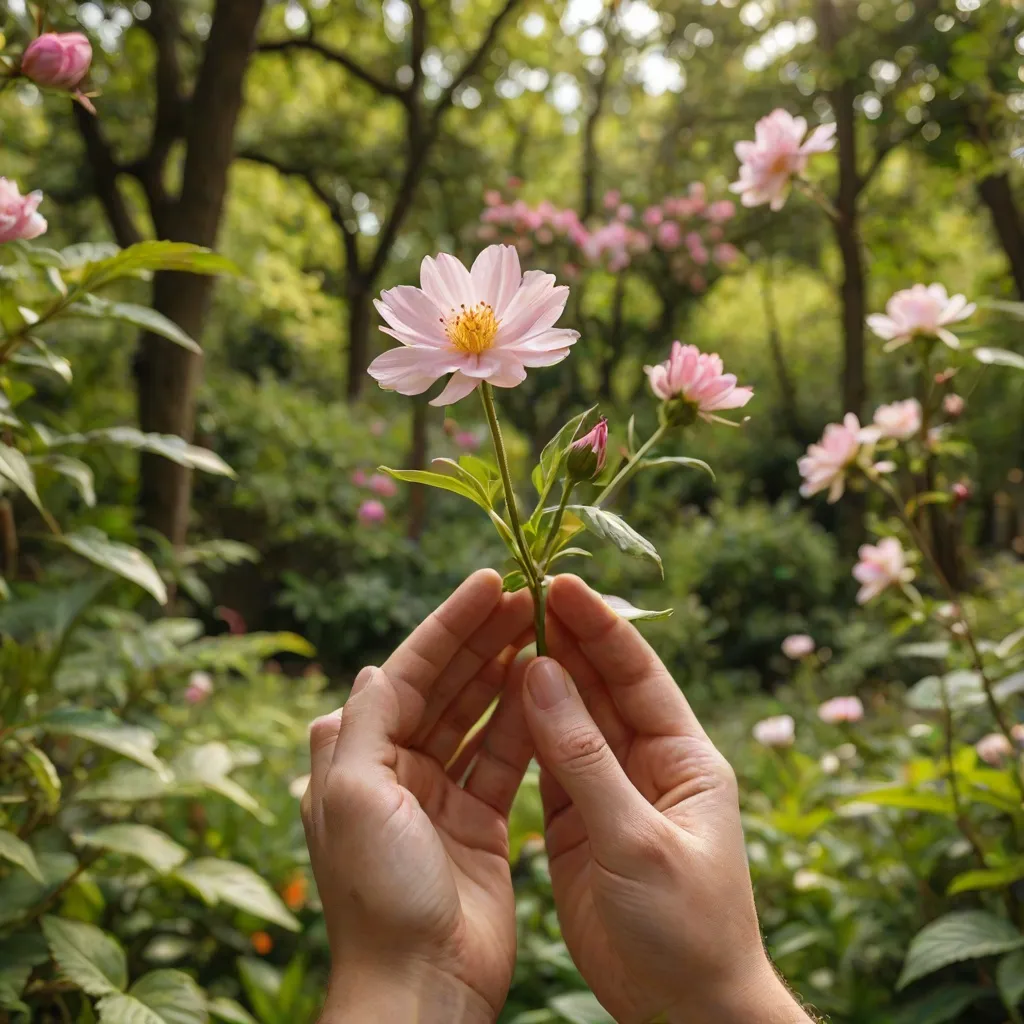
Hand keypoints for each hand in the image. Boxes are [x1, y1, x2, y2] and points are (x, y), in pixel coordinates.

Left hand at [302, 570, 534, 1023]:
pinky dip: (524, 722)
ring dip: (507, 672)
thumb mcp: (354, 796)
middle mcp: (396, 769)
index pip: (406, 671)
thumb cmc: (379, 893)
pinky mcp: (481, 822)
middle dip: (482, 639)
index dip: (447, 625)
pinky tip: (547, 687)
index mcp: (358, 758)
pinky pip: (504, 757)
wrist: (422, 986)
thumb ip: (365, 724)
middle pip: (445, 686)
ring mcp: (440, 795)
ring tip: (542, 628)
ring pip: (478, 716)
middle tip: (527, 596)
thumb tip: (372, 668)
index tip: (487, 583)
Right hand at [519, 575, 811, 1023]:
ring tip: (505, 630)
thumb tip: (539, 674)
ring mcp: (615, 791)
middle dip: (567, 639)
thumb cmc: (685, 929)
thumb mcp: (637, 839)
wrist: (685, 1010)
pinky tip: (502, 697)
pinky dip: (528, 729)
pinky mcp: (583, 821)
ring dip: (544, 677)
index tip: (559, 584)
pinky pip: (552, 761)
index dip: (600, 626)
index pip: (639, 673)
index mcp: (686, 759)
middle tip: (522, 592)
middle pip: (604, 686)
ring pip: (574, 719)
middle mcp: (650, 764)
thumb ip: (585, 757)